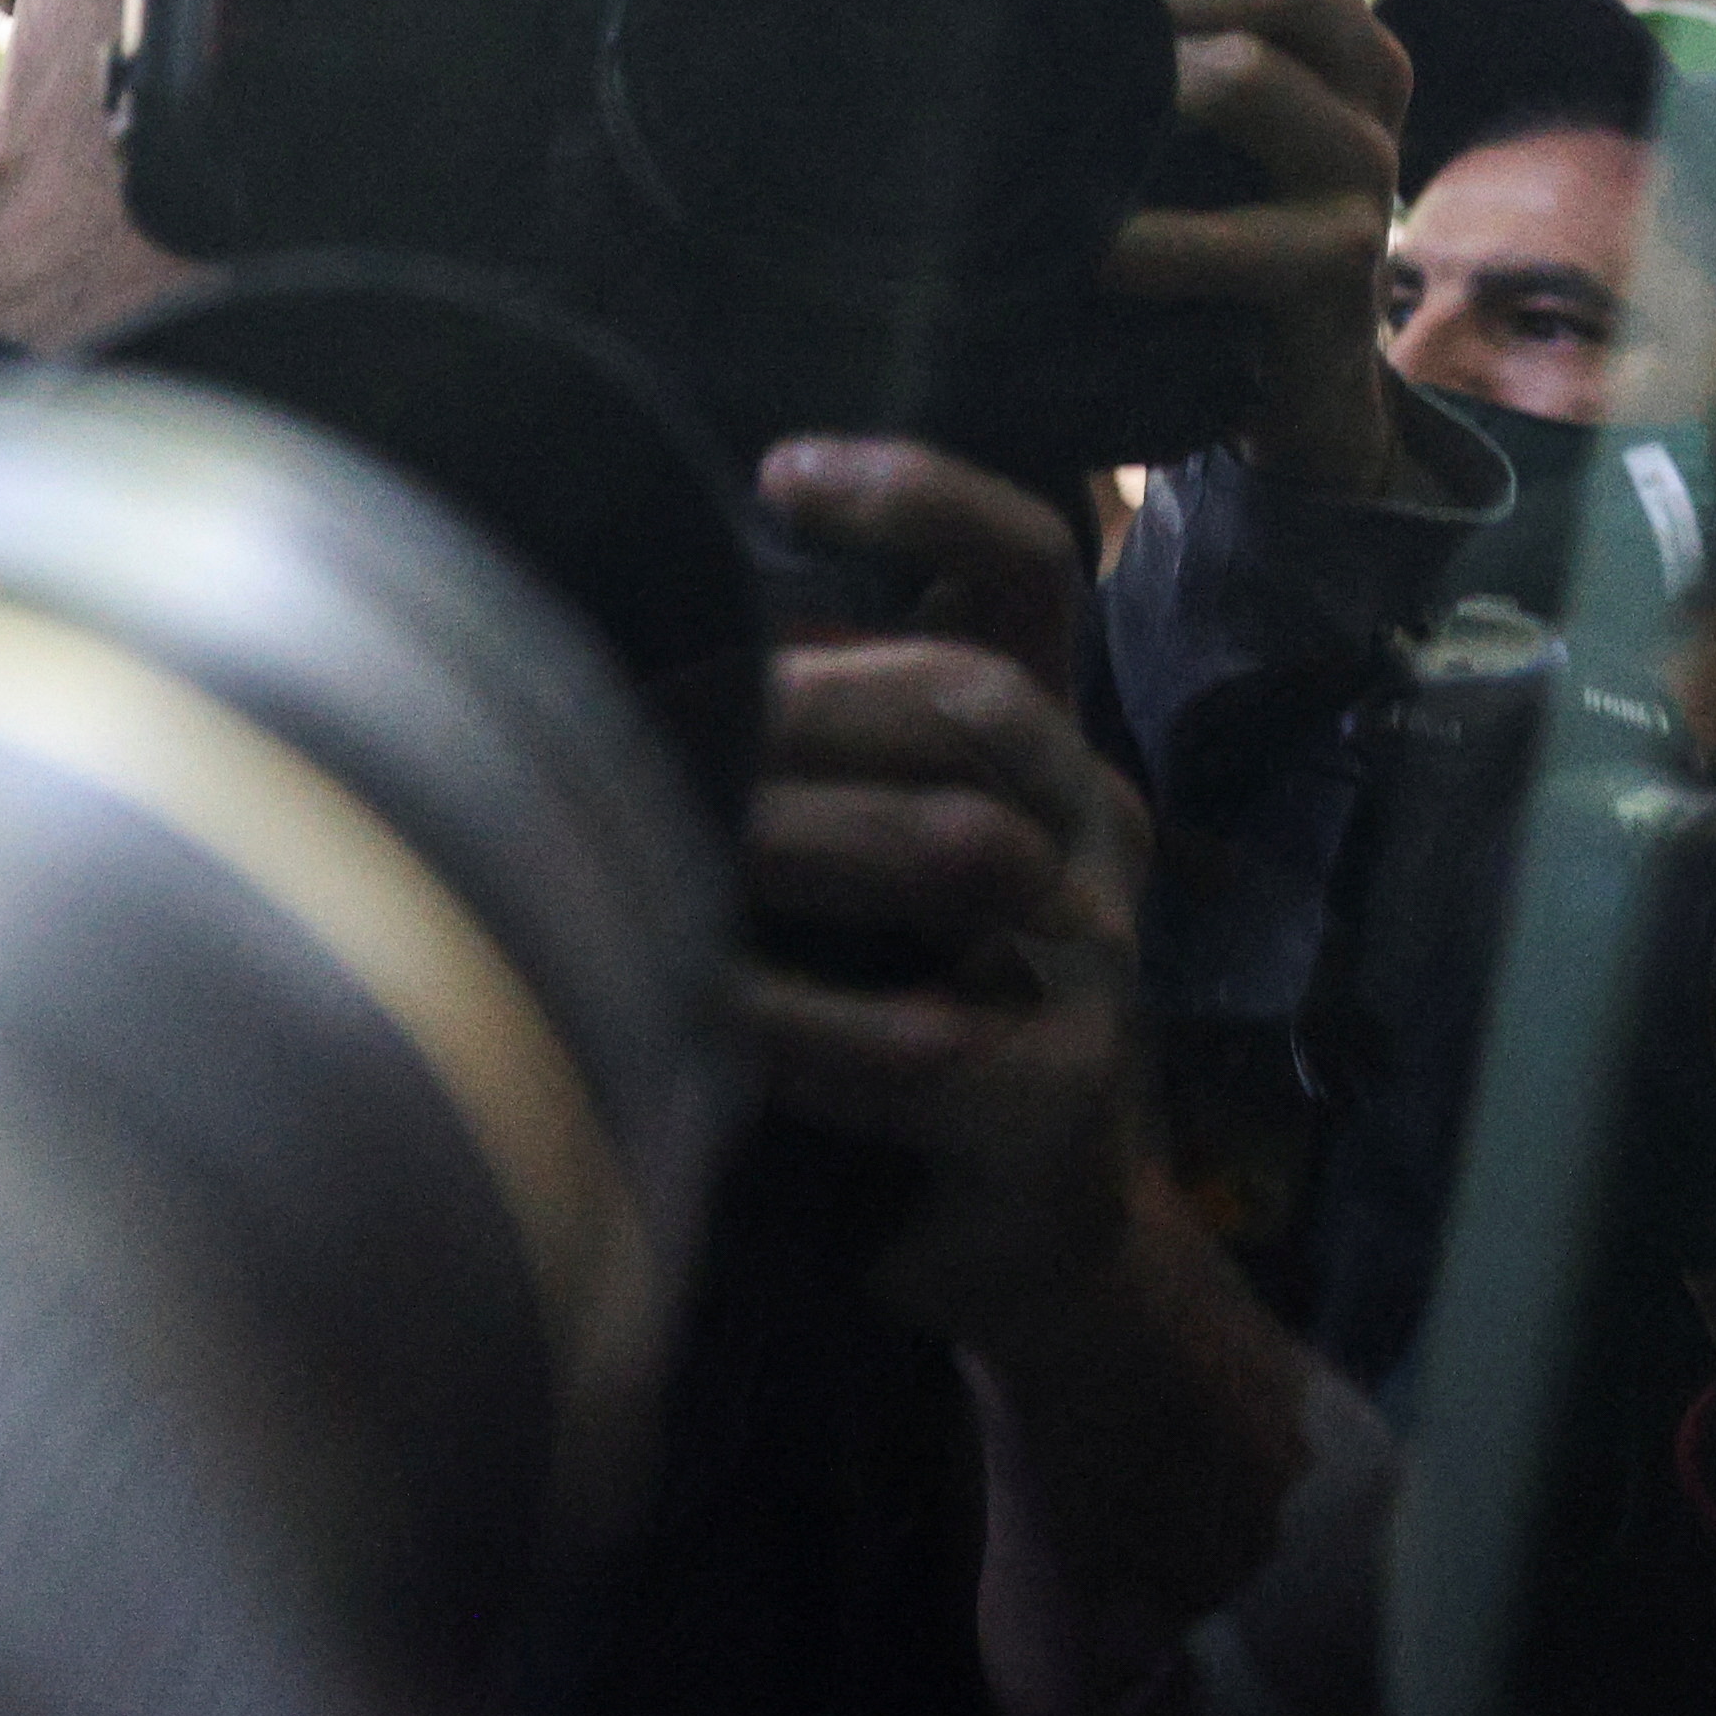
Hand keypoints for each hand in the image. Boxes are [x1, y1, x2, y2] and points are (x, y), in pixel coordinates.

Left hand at [747, 437, 1157, 1347]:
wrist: (1033, 1242)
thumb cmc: (911, 1016)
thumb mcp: (874, 864)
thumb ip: (809, 757)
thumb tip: (620, 648)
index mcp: (1045, 747)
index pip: (1033, 568)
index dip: (927, 498)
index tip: (780, 473)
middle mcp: (1090, 828)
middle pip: (984, 701)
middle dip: (812, 695)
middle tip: (659, 719)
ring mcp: (1096, 963)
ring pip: (967, 850)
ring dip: (797, 841)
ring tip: (668, 849)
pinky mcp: (1060, 1097)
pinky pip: (923, 1040)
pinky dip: (790, 1021)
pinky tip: (689, 1014)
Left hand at [1098, 0, 1411, 490]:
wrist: (1289, 385)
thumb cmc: (1215, 218)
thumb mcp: (1205, 108)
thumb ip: (1165, 27)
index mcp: (1342, 26)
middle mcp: (1373, 81)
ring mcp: (1365, 175)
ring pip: (1257, 79)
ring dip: (1146, 82)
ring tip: (1062, 104)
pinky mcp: (1341, 271)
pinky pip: (1244, 239)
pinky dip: (1153, 238)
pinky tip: (1088, 246)